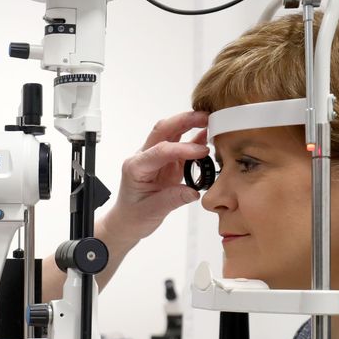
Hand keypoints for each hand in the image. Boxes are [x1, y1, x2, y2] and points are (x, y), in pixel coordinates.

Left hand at [102, 111, 209, 244]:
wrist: (128, 221)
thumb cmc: (133, 215)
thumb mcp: (151, 211)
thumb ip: (173, 199)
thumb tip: (193, 192)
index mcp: (136, 167)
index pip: (160, 151)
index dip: (182, 149)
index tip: (202, 153)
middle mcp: (144, 158)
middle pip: (163, 130)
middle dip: (184, 120)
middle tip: (205, 117)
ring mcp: (157, 158)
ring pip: (171, 133)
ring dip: (190, 124)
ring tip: (210, 121)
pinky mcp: (168, 163)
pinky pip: (181, 146)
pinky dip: (194, 140)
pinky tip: (207, 136)